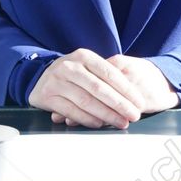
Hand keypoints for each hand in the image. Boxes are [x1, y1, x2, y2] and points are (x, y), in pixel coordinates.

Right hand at [28, 47, 147, 128]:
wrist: (40, 77)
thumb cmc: (74, 74)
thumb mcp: (88, 67)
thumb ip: (107, 76)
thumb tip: (132, 96)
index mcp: (84, 56)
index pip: (110, 73)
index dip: (127, 90)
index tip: (139, 102)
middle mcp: (69, 67)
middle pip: (99, 89)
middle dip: (120, 104)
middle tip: (134, 116)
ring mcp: (56, 81)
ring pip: (86, 101)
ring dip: (106, 114)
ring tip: (120, 122)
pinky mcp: (47, 96)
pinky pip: (71, 111)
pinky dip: (87, 119)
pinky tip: (100, 124)